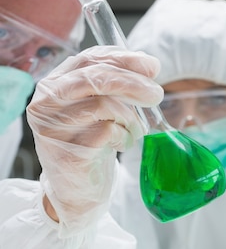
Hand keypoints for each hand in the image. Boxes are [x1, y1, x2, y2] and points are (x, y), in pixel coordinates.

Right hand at [27, 46, 162, 234]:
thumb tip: (149, 66)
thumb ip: (113, 86)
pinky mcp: (69, 152)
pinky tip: (123, 143)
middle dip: (133, 83)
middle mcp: (46, 102)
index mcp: (53, 84)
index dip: (123, 58)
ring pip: (103, 105)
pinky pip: (108, 132)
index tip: (152, 66)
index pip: (89, 59)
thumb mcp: (97, 109)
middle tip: (156, 94)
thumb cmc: (88, 144)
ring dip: (130, 117)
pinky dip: (124, 136)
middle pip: (95, 78)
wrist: (75, 190)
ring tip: (136, 130)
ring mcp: (54, 128)